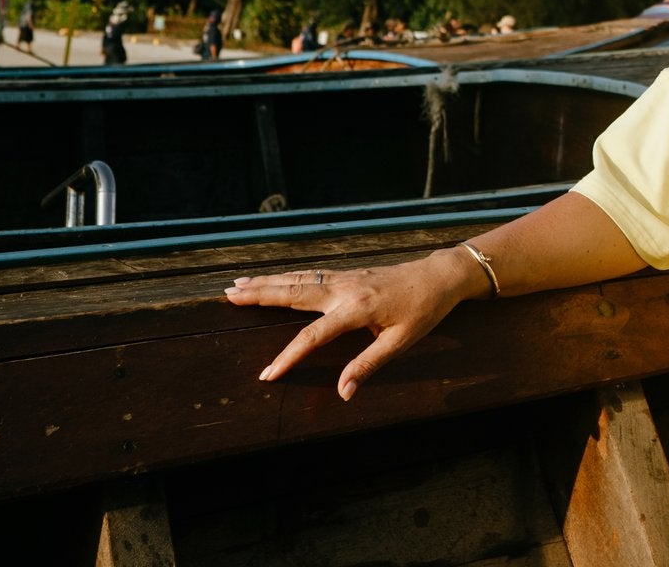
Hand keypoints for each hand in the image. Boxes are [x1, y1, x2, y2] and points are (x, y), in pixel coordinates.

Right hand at [225, 249, 480, 400]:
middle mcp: (345, 289)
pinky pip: (310, 275)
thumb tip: (343, 393)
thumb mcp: (401, 342)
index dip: (289, 356)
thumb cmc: (424, 311)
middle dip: (260, 295)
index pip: (313, 335)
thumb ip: (368, 365)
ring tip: (238, 284)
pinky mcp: (348, 274)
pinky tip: (273, 278)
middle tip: (228, 295)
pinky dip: (287, 276)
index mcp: (357, 308)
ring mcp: (345, 278)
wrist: (439, 276)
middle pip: (295, 293)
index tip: (267, 375)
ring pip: (299, 279)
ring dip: (267, 281)